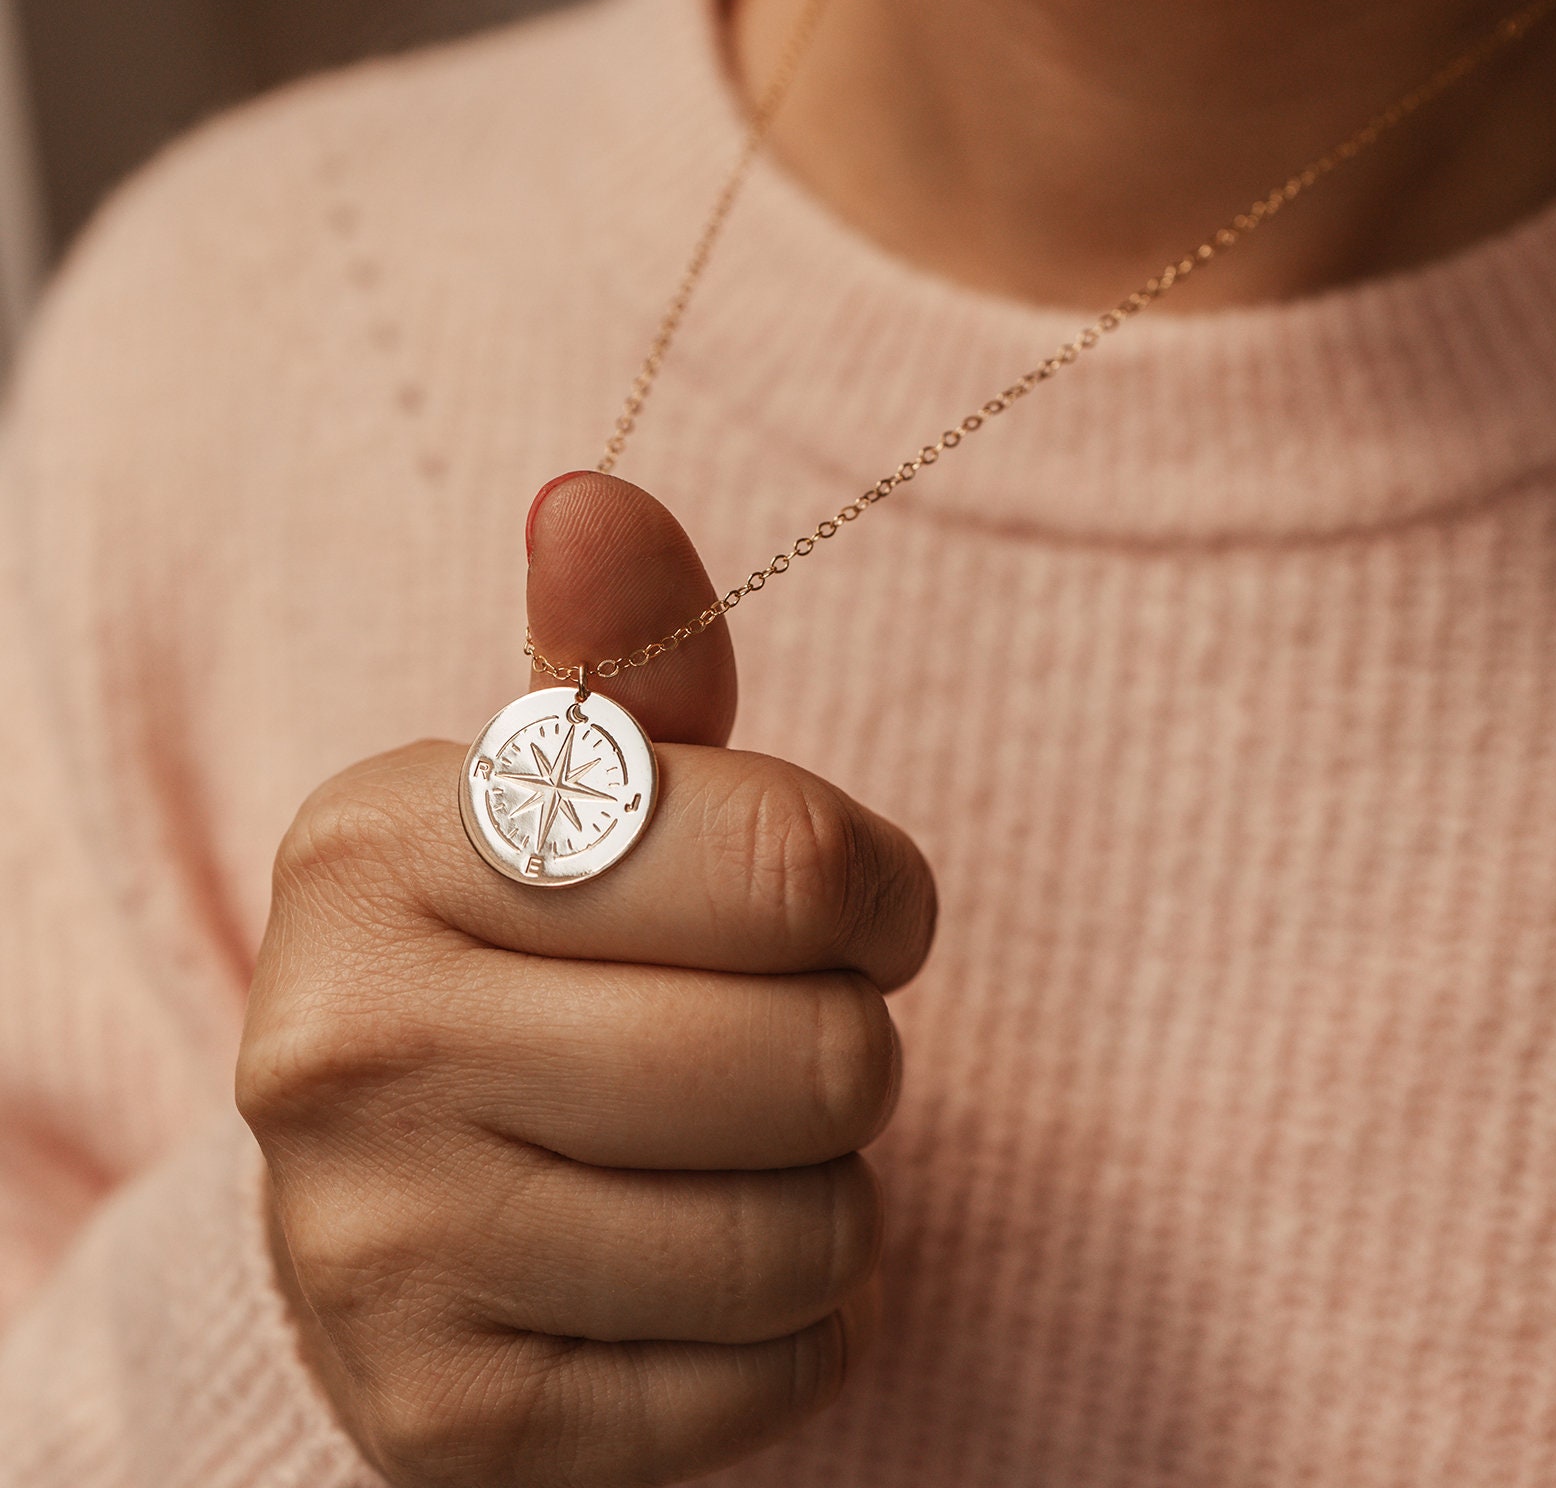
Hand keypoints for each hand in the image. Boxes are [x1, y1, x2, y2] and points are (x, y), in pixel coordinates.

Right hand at [237, 473, 936, 1487]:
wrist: (403, 1190)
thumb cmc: (539, 952)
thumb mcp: (567, 797)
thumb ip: (614, 655)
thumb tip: (592, 495)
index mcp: (381, 846)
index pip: (788, 861)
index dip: (876, 889)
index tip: (851, 908)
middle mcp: (344, 1048)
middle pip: (819, 1060)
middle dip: (845, 1046)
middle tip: (773, 1039)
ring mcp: (378, 1256)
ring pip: (808, 1234)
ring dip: (823, 1191)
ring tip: (725, 1152)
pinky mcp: (449, 1423)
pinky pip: (775, 1377)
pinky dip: (787, 1324)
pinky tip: (692, 1263)